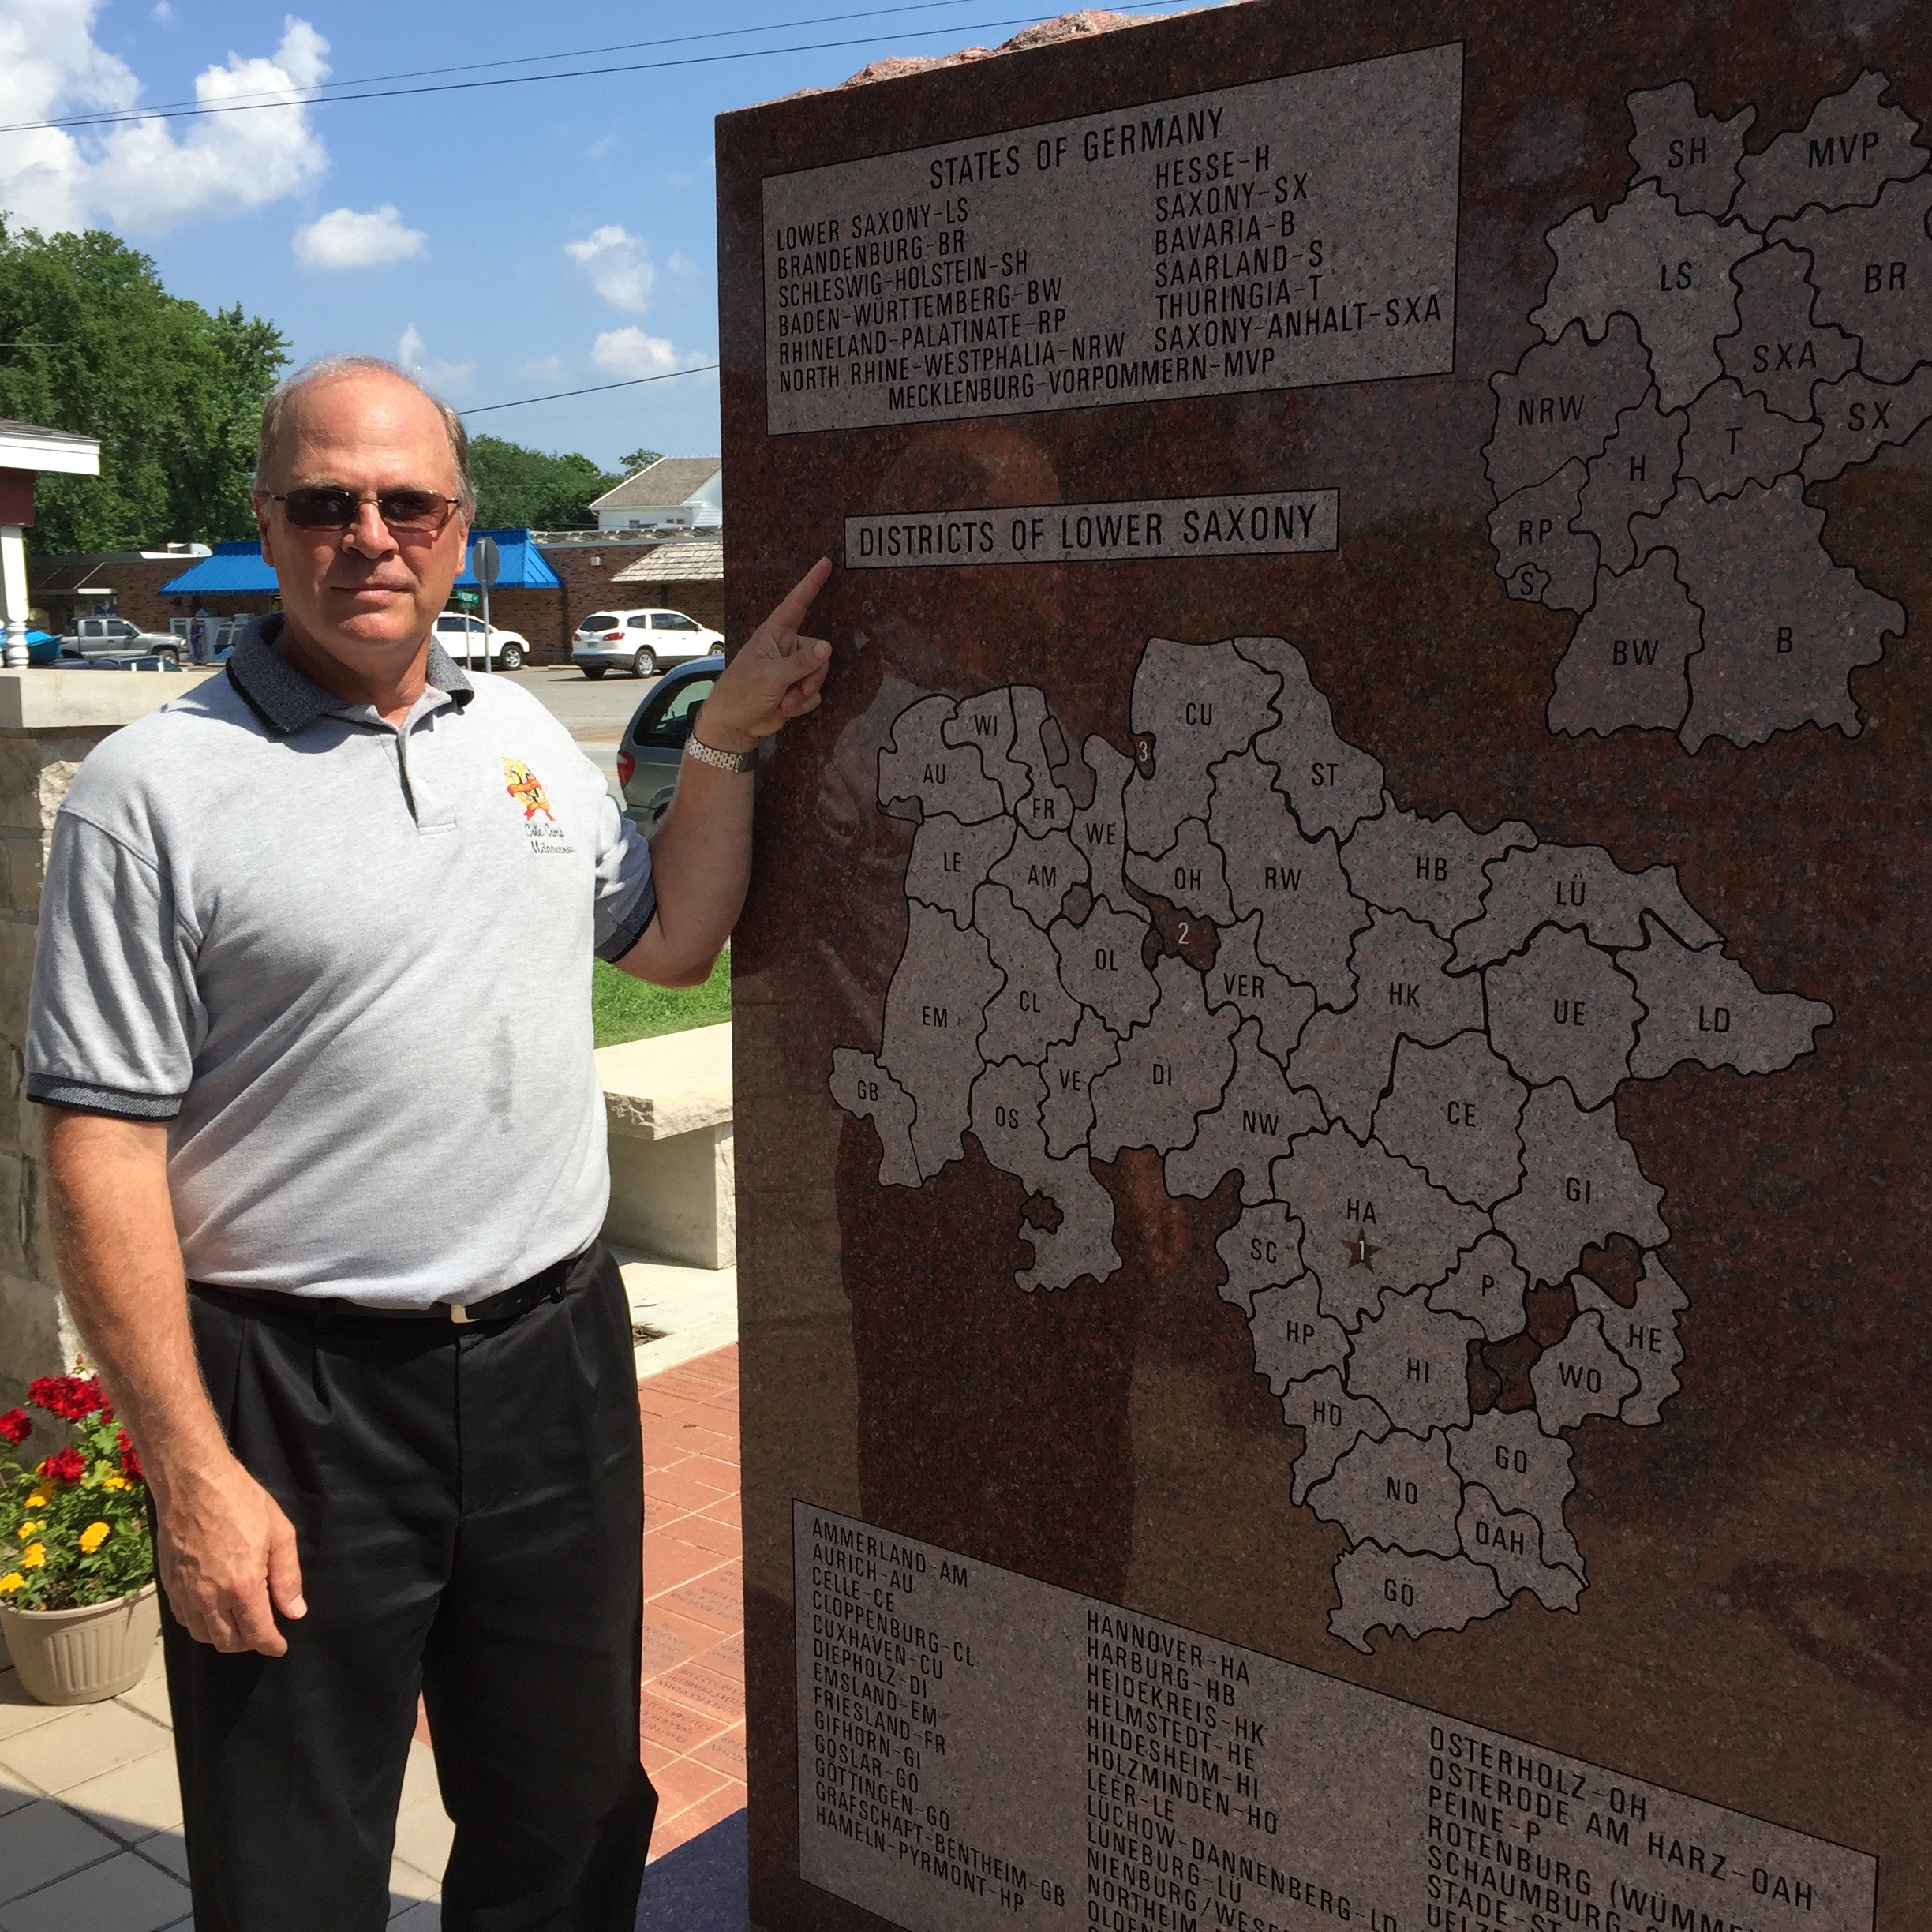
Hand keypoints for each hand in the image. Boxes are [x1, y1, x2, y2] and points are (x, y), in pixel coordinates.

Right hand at [153, 1452, 306, 1654]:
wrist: (194, 1484)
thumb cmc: (242, 1502)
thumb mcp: (279, 1534)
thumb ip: (287, 1577)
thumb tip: (295, 1612)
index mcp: (242, 1585)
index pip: (257, 1633)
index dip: (271, 1645)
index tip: (280, 1647)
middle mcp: (210, 1597)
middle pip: (227, 1642)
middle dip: (249, 1644)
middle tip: (263, 1633)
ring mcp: (185, 1593)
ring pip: (204, 1635)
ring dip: (224, 1638)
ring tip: (241, 1625)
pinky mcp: (169, 1585)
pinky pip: (185, 1620)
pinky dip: (202, 1625)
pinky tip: (215, 1613)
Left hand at [696, 559, 832, 752]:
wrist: (734, 725)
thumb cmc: (742, 692)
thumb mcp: (771, 676)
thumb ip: (801, 663)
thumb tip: (827, 647)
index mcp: (774, 634)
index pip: (796, 604)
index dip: (811, 583)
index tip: (825, 563)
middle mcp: (786, 648)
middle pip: (819, 652)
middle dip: (812, 676)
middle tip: (796, 691)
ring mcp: (792, 669)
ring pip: (819, 675)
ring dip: (805, 693)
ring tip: (784, 702)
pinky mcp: (796, 689)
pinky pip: (815, 693)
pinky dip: (802, 704)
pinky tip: (783, 708)